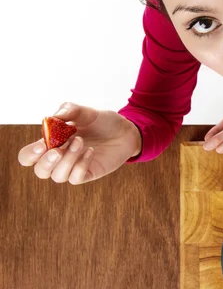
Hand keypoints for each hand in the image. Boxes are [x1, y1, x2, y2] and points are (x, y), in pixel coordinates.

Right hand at [18, 102, 141, 184]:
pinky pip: (77, 178)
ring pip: (58, 176)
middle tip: (58, 149)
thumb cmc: (103, 122)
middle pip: (40, 171)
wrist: (127, 131)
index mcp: (52, 143)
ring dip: (67, 159)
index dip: (30, 154)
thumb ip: (70, 110)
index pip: (29, 156)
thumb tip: (54, 116)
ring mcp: (74, 167)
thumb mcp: (86, 112)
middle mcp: (61, 158)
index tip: (41, 144)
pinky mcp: (89, 173)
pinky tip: (91, 151)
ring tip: (81, 142)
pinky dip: (81, 165)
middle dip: (46, 162)